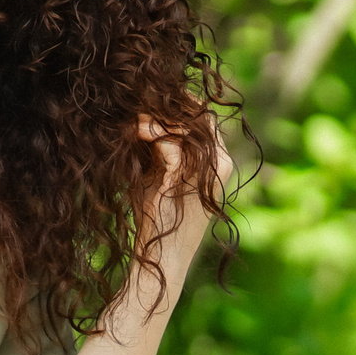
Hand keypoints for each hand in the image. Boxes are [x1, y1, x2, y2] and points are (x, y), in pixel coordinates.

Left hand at [138, 114, 232, 268]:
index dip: (181, 105)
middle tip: (140, 104)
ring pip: (185, 127)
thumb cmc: (157, 216)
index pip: (205, 118)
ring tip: (134, 120)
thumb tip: (141, 113)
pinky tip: (135, 132)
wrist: (160, 255)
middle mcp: (221, 163)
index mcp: (218, 161)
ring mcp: (209, 172)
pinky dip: (152, 135)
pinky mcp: (189, 180)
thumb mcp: (159, 174)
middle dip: (169, 108)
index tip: (152, 99)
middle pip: (200, 117)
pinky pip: (171, 145)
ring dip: (156, 120)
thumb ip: (160, 146)